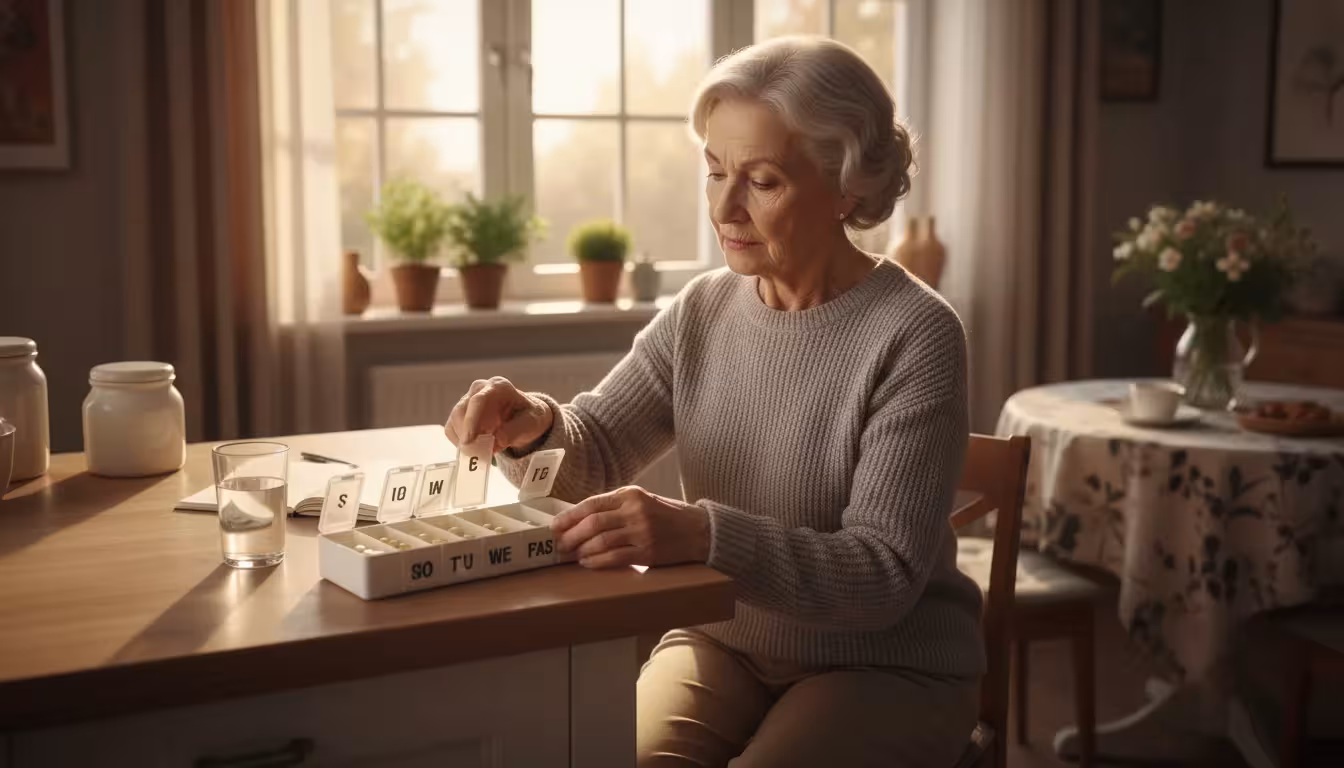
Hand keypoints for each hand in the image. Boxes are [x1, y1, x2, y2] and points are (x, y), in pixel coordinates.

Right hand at [444, 376, 553, 453]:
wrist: (524, 418)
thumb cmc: (529, 416)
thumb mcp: (531, 422)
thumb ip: (515, 430)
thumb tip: (497, 441)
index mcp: (499, 386)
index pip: (479, 400)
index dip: (471, 420)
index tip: (469, 440)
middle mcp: (480, 389)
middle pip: (462, 410)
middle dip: (465, 434)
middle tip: (473, 454)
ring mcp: (468, 401)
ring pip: (454, 421)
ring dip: (462, 440)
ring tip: (479, 453)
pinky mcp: (461, 415)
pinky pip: (452, 429)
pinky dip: (459, 442)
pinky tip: (475, 449)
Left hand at [552, 486, 710, 568]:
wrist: (699, 530)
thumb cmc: (666, 515)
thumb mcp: (641, 500)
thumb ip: (614, 506)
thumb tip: (579, 519)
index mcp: (631, 494)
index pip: (592, 504)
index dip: (569, 517)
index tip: (555, 526)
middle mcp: (635, 511)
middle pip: (593, 523)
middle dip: (571, 535)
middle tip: (559, 545)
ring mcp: (642, 532)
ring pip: (601, 541)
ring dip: (582, 550)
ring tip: (572, 555)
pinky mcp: (649, 553)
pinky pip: (615, 558)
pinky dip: (597, 562)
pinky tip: (588, 563)